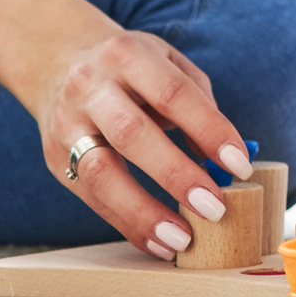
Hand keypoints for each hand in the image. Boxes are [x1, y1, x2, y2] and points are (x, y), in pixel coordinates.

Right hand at [35, 29, 254, 258]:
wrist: (56, 60)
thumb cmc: (129, 66)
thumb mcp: (167, 62)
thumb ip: (197, 101)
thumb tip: (219, 158)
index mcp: (127, 54)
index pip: (172, 93)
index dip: (209, 129)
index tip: (239, 164)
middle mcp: (91, 87)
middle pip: (131, 134)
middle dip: (176, 174)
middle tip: (214, 206)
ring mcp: (67, 124)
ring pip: (100, 172)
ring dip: (143, 212)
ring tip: (182, 239)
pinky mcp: (55, 158)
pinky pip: (91, 197)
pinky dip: (126, 223)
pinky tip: (156, 242)